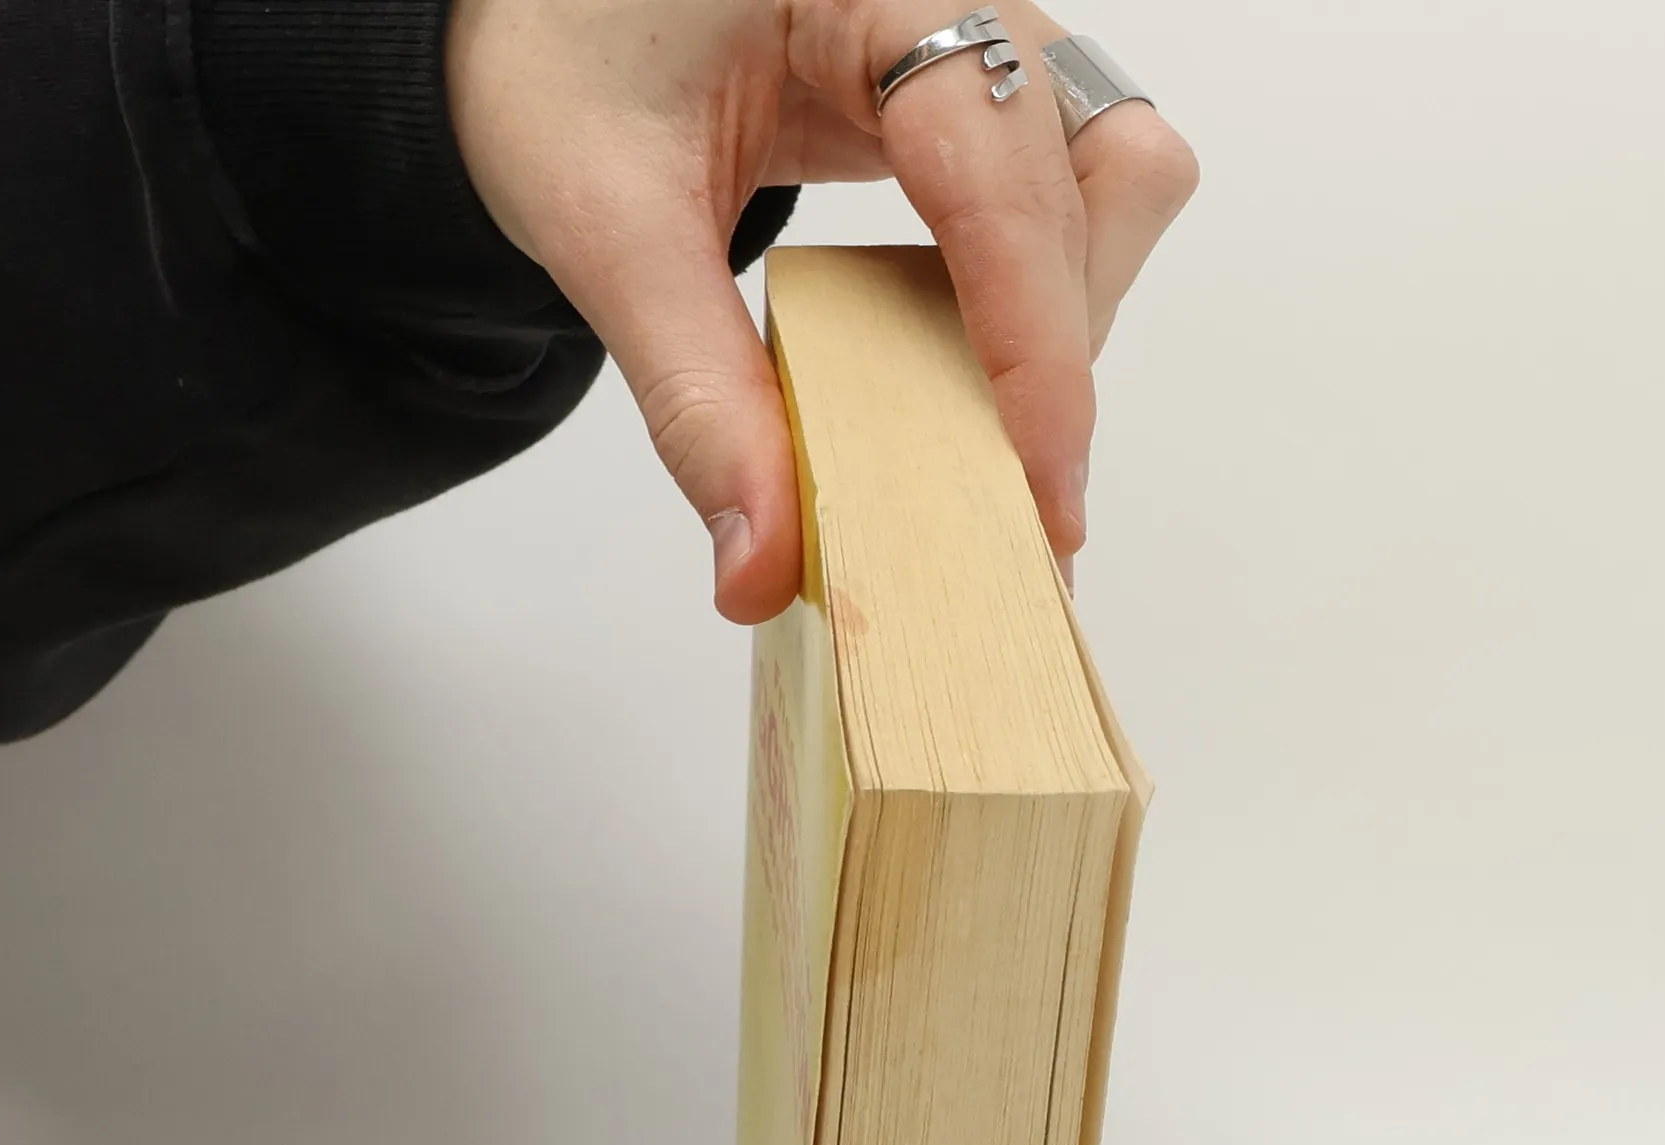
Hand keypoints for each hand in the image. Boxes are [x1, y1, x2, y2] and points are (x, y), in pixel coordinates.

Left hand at [447, 0, 1197, 621]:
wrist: (545, 15)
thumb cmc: (558, 64)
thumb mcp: (604, 223)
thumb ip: (696, 399)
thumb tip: (765, 569)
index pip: (1003, 167)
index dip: (1037, 343)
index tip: (1043, 489)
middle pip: (1103, 175)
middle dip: (1058, 351)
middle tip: (1001, 499)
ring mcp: (983, 37)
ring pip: (1119, 180)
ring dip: (1070, 319)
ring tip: (982, 427)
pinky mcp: (980, 93)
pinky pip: (1068, 194)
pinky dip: (1039, 299)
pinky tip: (962, 368)